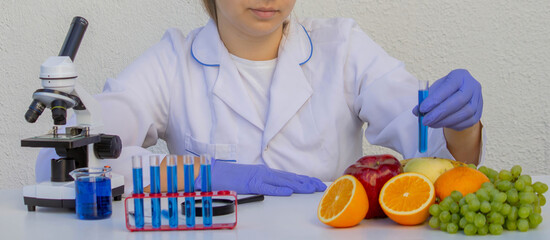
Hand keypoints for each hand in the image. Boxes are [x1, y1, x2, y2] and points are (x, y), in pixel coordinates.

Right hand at [203, 160, 326, 195]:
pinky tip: (289, 191)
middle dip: (307, 182)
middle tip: (321, 186)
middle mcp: (265, 172)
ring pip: (282, 181)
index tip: (317, 183)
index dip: (305, 179)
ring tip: (311, 189)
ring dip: (298, 185)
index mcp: (266, 172)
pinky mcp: (251, 183)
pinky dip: (278, 189)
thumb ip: (265, 183)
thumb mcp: (252, 180)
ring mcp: (258, 177)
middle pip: (290, 177)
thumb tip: (280, 189)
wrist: (214, 172)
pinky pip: (267, 187)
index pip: (290, 176)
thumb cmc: (231, 178)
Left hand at [413, 69, 482, 130]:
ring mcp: (479, 99)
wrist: (459, 94)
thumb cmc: (444, 91)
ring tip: (431, 124)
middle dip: (440, 113)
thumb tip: (416, 111)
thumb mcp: (434, 90)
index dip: (436, 98)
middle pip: (459, 100)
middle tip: (426, 121)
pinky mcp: (479, 112)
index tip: (422, 109)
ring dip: (446, 121)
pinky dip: (453, 125)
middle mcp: (473, 85)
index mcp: (460, 75)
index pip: (449, 86)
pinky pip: (468, 122)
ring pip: (465, 113)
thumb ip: (425, 99)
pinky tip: (442, 124)